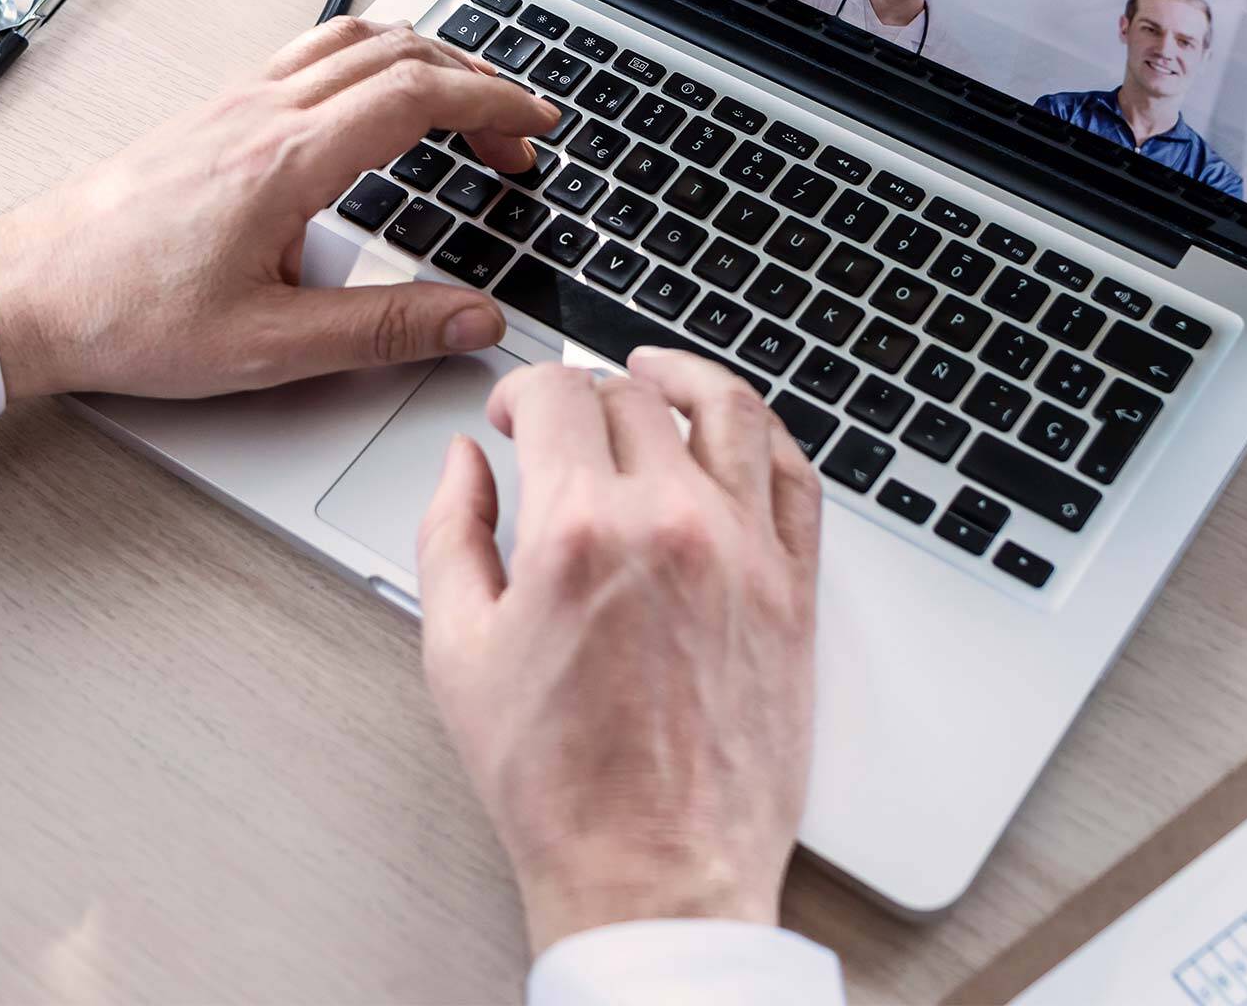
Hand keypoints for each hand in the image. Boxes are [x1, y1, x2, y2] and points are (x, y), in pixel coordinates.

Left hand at [0, 17, 558, 399]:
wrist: (26, 293)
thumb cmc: (126, 316)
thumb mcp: (269, 348)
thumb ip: (384, 329)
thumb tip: (472, 320)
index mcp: (286, 160)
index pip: (417, 97)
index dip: (494, 104)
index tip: (539, 126)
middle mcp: (261, 114)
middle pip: (396, 53)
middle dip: (475, 82)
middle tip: (519, 133)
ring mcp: (232, 105)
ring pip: (351, 41)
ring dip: (423, 57)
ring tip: (465, 99)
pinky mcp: (212, 116)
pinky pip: (309, 55)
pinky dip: (369, 59)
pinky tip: (373, 97)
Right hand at [417, 348, 823, 953]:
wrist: (653, 871)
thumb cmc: (558, 783)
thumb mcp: (457, 652)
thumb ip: (451, 534)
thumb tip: (462, 464)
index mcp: (581, 532)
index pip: (559, 396)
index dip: (524, 389)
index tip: (513, 415)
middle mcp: (672, 522)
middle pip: (635, 398)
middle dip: (588, 393)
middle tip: (565, 419)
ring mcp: (746, 551)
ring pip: (729, 410)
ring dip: (686, 378)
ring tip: (658, 376)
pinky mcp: (795, 589)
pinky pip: (795, 477)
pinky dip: (763, 438)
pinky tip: (736, 435)